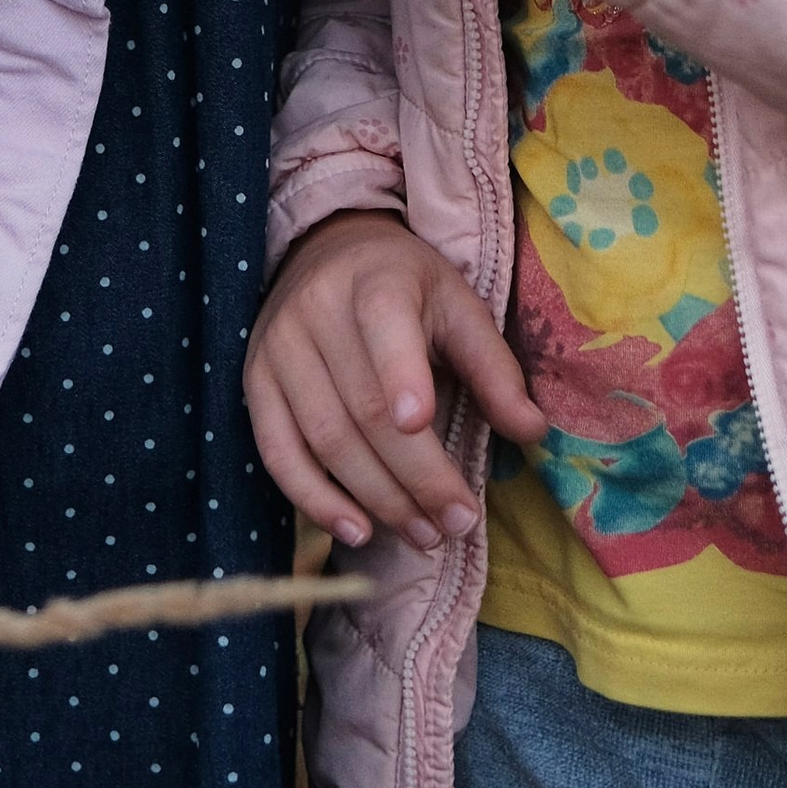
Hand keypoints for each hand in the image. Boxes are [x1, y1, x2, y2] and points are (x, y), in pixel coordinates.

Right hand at [247, 210, 546, 551]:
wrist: (328, 252)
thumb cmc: (407, 287)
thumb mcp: (458, 308)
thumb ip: (493, 369)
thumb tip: (532, 432)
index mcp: (377, 280)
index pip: (385, 326)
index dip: (399, 375)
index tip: (423, 423)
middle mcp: (317, 310)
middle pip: (364, 408)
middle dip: (416, 477)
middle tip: (457, 524)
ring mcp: (278, 348)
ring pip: (325, 439)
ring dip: (376, 499)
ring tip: (423, 534)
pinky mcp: (254, 382)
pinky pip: (278, 452)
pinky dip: (315, 500)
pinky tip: (356, 531)